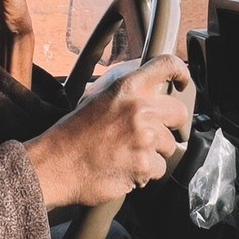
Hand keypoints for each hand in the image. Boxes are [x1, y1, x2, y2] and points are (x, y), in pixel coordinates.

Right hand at [24, 54, 191, 208]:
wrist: (55, 164)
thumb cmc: (72, 132)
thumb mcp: (96, 96)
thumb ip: (125, 89)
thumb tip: (149, 82)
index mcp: (127, 87)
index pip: (167, 65)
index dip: (181, 72)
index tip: (183, 83)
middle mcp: (139, 108)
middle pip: (180, 113)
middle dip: (171, 125)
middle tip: (152, 133)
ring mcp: (144, 137)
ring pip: (170, 145)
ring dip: (153, 152)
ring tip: (126, 154)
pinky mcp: (144, 165)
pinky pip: (160, 168)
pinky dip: (145, 173)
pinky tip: (124, 168)